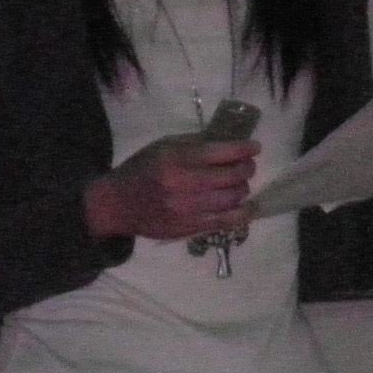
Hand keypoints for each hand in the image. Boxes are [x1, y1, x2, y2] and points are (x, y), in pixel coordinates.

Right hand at [84, 134, 256, 242]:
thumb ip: (195, 144)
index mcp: (175, 159)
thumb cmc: (141, 169)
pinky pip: (225, 222)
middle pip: (231, 177)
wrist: (117, 204)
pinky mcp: (189, 229)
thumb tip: (230, 143)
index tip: (255, 147)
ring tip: (240, 184)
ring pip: (232, 200)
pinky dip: (240, 212)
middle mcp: (183, 185)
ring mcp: (187, 210)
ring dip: (243, 189)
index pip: (220, 153)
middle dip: (246, 169)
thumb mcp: (162, 146)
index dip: (243, 149)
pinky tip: (244, 206)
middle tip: (247, 166)